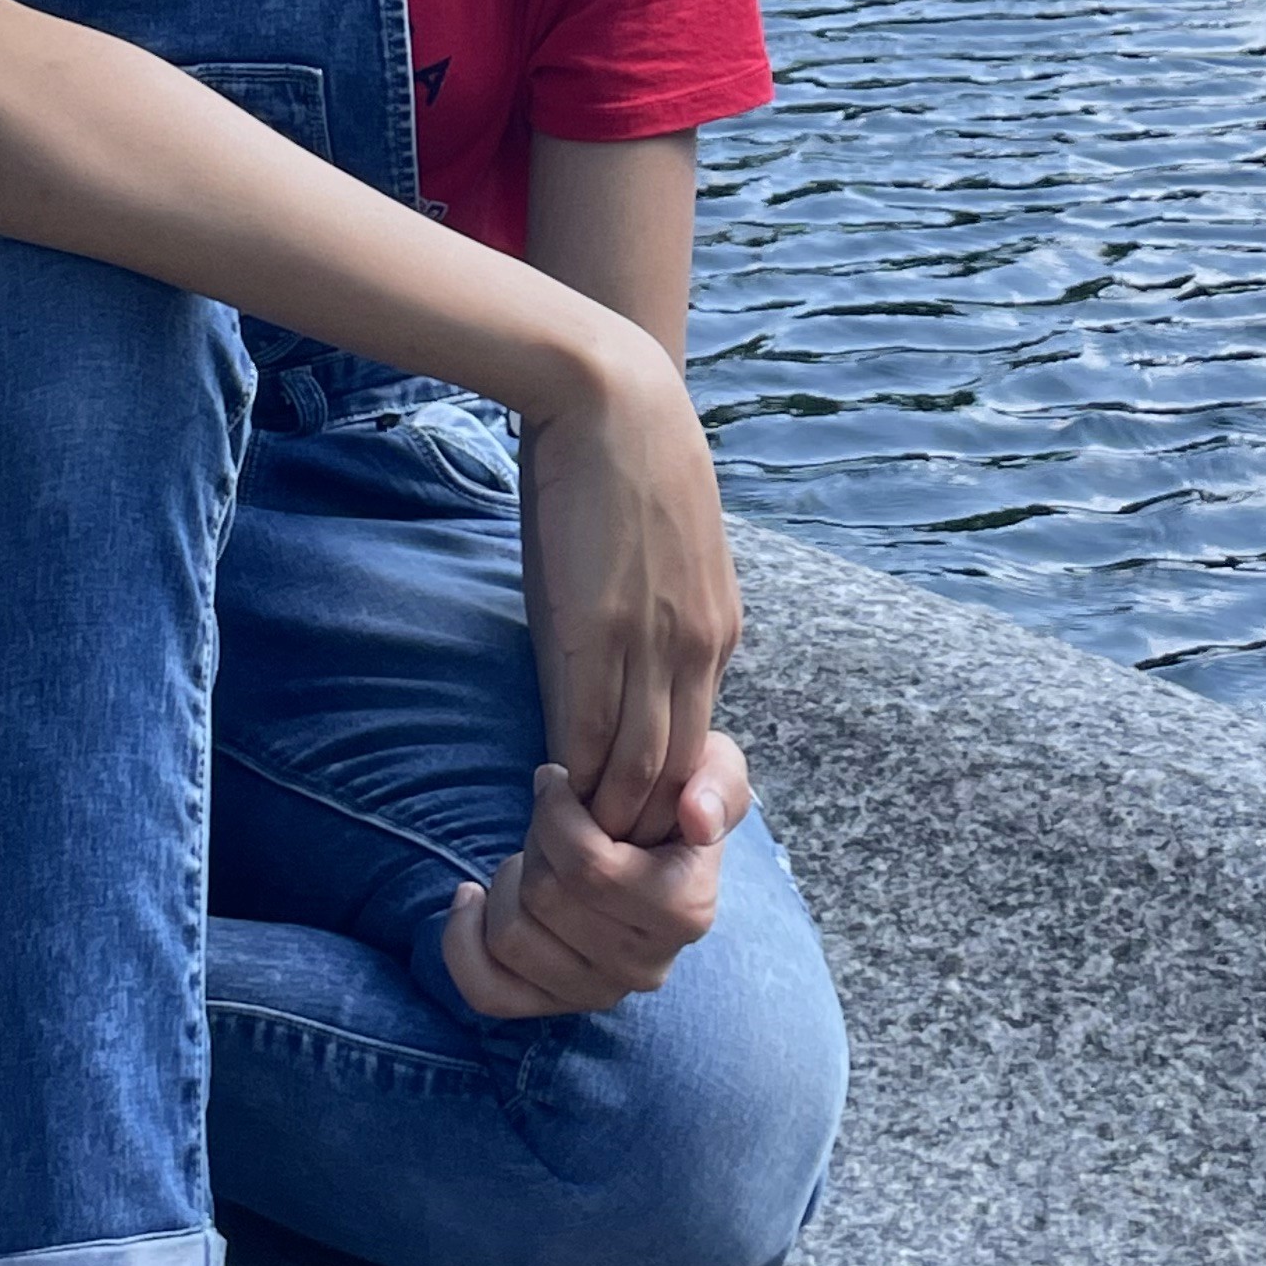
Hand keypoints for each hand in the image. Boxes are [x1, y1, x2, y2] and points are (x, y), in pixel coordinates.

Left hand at [441, 739, 749, 1019]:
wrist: (660, 850)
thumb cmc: (675, 800)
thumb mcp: (713, 771)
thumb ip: (716, 783)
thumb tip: (697, 817)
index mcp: (686, 910)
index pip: (590, 867)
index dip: (555, 813)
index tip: (555, 779)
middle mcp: (645, 966)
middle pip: (544, 896)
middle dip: (534, 840)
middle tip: (551, 818)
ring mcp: (599, 993)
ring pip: (511, 936)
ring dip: (507, 880)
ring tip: (531, 855)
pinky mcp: (554, 1006)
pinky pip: (487, 990)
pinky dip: (462, 940)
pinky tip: (471, 895)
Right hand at [517, 340, 741, 840]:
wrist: (613, 397)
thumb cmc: (629, 468)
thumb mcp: (668, 556)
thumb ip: (659, 618)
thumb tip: (625, 666)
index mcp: (719, 633)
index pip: (696, 751)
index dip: (661, 801)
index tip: (627, 831)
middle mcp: (696, 650)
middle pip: (672, 779)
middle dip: (637, 832)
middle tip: (595, 868)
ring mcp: (649, 646)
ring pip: (634, 774)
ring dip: (601, 822)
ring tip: (565, 850)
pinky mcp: (593, 635)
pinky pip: (586, 738)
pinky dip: (570, 780)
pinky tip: (546, 796)